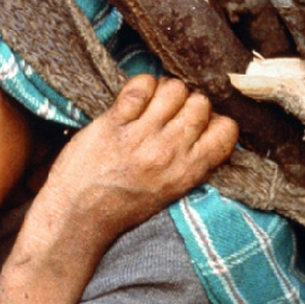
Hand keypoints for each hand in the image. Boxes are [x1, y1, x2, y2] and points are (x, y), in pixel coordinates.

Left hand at [30, 75, 237, 258]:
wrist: (78, 216)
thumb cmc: (120, 207)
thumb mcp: (169, 191)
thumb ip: (189, 162)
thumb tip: (205, 129)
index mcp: (188, 171)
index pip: (227, 130)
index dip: (213, 121)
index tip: (196, 125)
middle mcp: (169, 151)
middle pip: (201, 103)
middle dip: (187, 104)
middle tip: (168, 115)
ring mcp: (141, 135)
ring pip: (174, 89)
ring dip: (164, 92)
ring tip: (149, 107)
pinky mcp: (113, 123)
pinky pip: (140, 86)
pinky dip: (139, 87)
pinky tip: (131, 102)